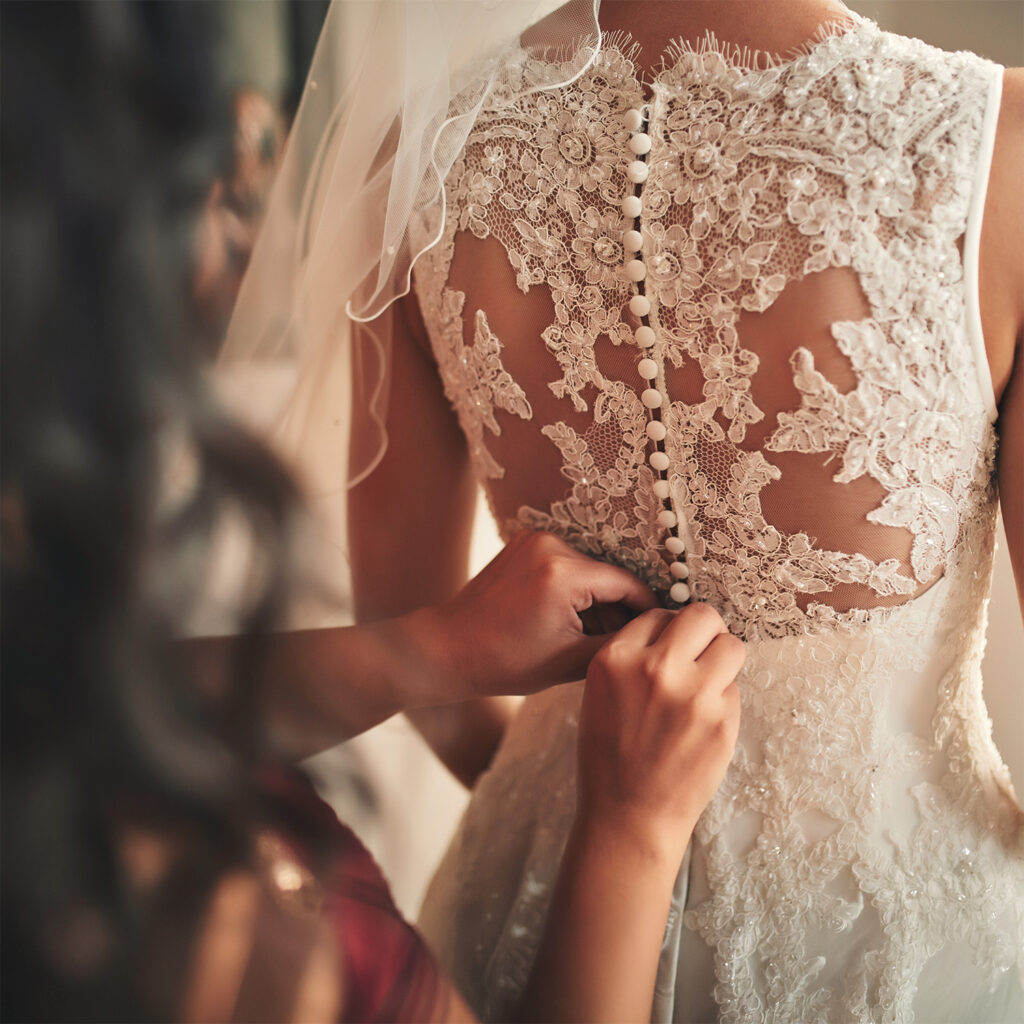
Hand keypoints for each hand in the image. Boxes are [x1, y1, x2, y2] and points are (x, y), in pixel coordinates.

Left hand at [411, 531, 657, 699]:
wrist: (448, 648)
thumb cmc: (505, 661)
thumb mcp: (570, 660)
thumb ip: (618, 643)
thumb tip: (652, 634)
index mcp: (563, 572)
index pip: (626, 584)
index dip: (647, 610)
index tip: (660, 631)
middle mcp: (550, 544)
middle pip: (606, 576)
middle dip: (618, 608)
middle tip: (625, 643)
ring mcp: (534, 539)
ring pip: (586, 571)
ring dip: (595, 600)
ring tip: (591, 637)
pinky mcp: (523, 543)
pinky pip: (564, 565)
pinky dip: (572, 590)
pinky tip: (568, 621)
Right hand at [576, 603, 743, 864]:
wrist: (629, 815)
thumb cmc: (610, 756)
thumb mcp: (600, 693)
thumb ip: (633, 657)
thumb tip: (674, 632)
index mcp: (616, 659)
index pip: (658, 614)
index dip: (668, 631)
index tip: (670, 649)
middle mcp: (655, 668)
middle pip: (702, 616)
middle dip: (705, 631)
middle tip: (700, 652)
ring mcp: (694, 694)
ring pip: (731, 645)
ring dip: (723, 659)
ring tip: (708, 682)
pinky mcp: (723, 720)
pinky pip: (734, 688)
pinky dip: (723, 699)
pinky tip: (703, 722)